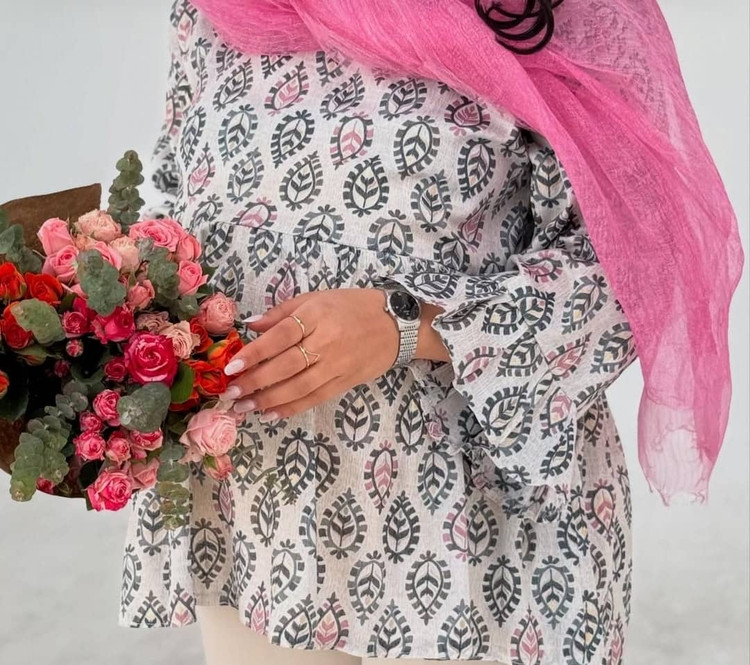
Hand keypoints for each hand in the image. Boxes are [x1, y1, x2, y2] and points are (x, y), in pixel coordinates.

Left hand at [220, 288, 447, 422]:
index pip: (281, 337)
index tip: (232, 366)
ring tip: (244, 407)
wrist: (397, 324)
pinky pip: (314, 398)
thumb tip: (251, 325)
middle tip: (230, 393)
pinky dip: (291, 408)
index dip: (256, 352)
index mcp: (318, 316)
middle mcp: (327, 342)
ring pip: (298, 387)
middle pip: (286, 366)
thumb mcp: (317, 298)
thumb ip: (282, 312)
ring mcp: (337, 366)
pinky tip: (270, 414)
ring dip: (268, 400)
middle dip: (255, 381)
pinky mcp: (344, 382)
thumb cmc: (352, 306)